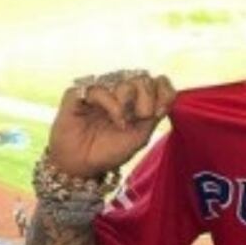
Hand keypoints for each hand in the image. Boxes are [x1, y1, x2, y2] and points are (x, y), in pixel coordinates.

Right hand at [47, 71, 175, 178]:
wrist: (83, 165)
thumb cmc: (110, 151)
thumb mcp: (140, 136)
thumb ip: (154, 115)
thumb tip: (167, 97)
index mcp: (136, 100)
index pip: (158, 82)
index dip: (164, 92)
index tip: (159, 112)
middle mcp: (119, 91)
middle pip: (144, 78)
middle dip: (147, 99)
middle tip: (141, 117)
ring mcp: (100, 90)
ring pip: (125, 81)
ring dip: (130, 101)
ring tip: (124, 122)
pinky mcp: (78, 93)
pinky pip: (101, 89)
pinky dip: (113, 105)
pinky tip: (117, 121)